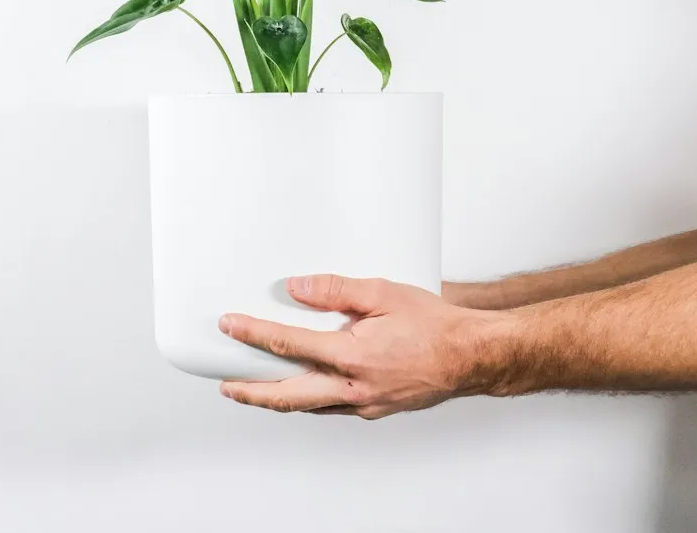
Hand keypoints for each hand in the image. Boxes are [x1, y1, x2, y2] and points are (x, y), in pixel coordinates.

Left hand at [218, 274, 507, 418]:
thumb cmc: (434, 324)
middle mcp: (354, 387)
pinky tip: (300, 390)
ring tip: (251, 390)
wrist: (471, 356)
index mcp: (353, 356)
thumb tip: (297, 288)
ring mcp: (364, 403)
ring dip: (276, 399)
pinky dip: (308, 400)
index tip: (230, 325)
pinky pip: (331, 407)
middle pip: (288, 394)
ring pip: (308, 406)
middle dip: (252, 391)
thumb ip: (337, 290)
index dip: (254, 334)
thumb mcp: (384, 293)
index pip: (289, 345)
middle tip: (225, 383)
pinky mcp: (374, 408)